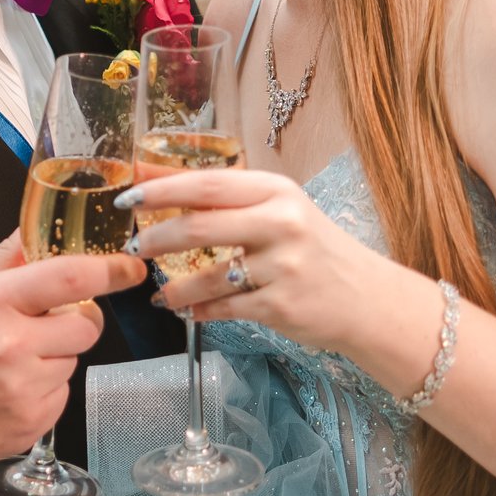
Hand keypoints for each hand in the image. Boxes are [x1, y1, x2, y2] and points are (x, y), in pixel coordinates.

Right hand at [0, 232, 136, 466]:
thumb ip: (8, 259)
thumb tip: (42, 225)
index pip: (70, 278)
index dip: (109, 270)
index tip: (129, 266)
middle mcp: (12, 348)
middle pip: (86, 326)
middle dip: (77, 320)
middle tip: (45, 322)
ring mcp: (23, 390)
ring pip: (74, 361)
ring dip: (55, 355)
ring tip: (14, 359)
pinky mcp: (31, 424)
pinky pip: (62, 395)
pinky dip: (45, 388)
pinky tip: (11, 386)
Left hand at [127, 169, 408, 350]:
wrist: (367, 298)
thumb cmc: (315, 250)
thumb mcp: (281, 211)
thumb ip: (231, 201)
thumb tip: (161, 186)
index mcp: (276, 191)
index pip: (207, 184)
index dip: (161, 189)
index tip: (127, 197)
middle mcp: (281, 222)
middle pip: (200, 226)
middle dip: (156, 237)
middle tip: (131, 248)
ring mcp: (283, 265)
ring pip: (210, 275)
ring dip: (176, 287)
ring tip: (160, 293)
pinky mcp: (281, 304)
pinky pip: (225, 308)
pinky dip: (200, 310)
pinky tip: (187, 311)